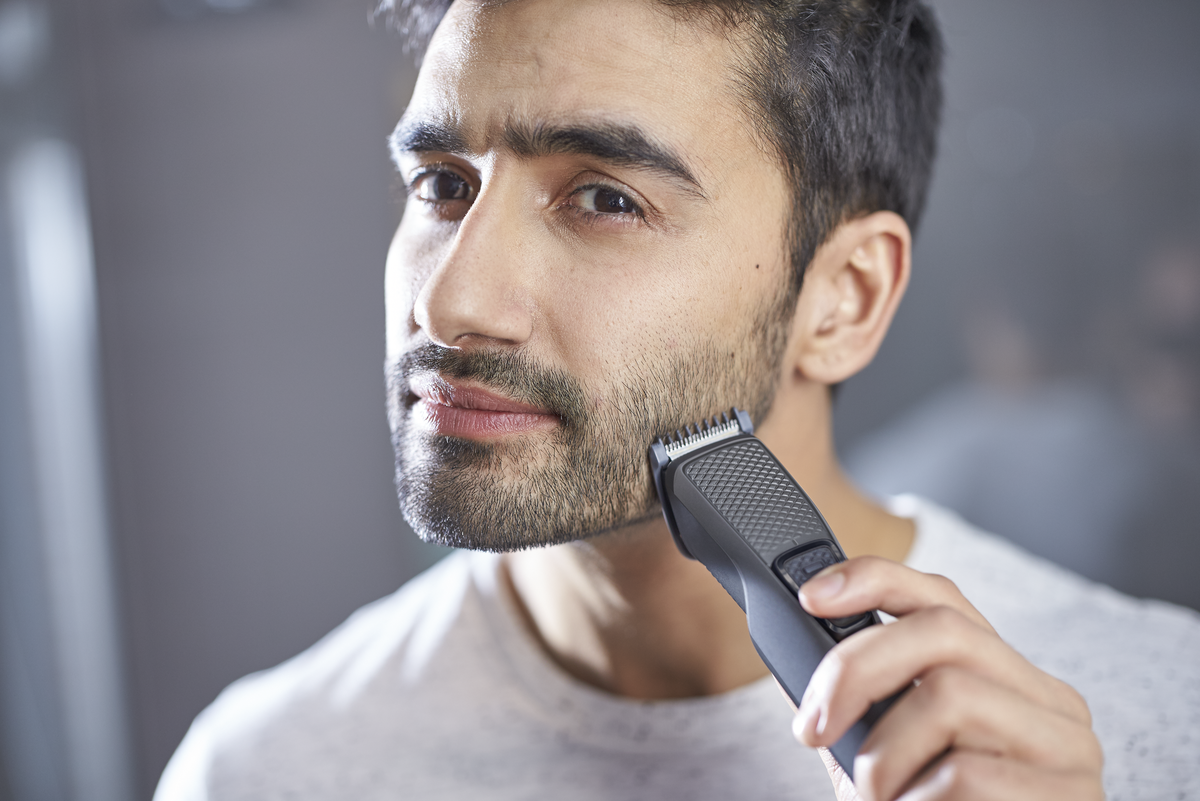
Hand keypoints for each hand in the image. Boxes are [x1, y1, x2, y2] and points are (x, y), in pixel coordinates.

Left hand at [794, 557, 1103, 800]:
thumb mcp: (895, 759)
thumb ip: (867, 710)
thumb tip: (801, 659)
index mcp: (1004, 679)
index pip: (944, 598)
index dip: (875, 579)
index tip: (812, 596)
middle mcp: (1047, 700)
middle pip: (941, 631)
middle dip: (854, 669)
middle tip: (811, 727)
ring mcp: (1067, 748)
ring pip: (949, 694)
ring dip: (884, 754)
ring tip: (877, 798)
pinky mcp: (1070, 797)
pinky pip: (965, 774)